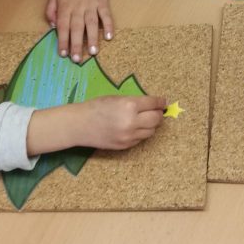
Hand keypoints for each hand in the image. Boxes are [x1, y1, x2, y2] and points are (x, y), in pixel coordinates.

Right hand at [27, 95, 167, 154]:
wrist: (79, 125)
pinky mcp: (125, 146)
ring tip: (145, 119)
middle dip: (158, 114)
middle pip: (156, 119)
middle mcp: (132, 122)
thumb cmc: (96, 107)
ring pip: (151, 131)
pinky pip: (140, 139)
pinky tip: (134, 127)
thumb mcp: (117, 98)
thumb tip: (152, 104)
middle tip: (157, 110)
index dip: (160, 102)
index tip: (163, 101)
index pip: (153, 103)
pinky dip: (141, 133)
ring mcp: (129, 136)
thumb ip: (135, 102)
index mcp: (130, 105)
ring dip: (151, 124)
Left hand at [46, 0, 112, 61]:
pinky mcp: (103, 2)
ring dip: (92, 38)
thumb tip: (52, 26)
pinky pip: (106, 15)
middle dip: (76, 44)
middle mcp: (78, 7)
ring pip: (91, 23)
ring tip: (93, 52)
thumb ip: (50, 10)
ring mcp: (91, 5)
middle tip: (77, 59)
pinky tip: (109, 36)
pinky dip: (108, 25)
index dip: (62, 40)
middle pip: (76, 28)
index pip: (62, 26)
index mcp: (65, 7)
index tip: (63, 54)